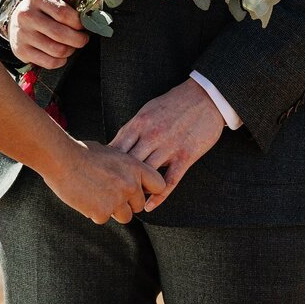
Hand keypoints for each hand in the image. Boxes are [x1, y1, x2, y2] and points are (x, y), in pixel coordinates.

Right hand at [8, 0, 88, 68]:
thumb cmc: (38, 11)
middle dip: (78, 39)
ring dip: (70, 50)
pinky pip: (49, 62)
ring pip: (57, 50)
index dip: (78, 22)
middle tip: (83, 39)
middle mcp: (27, 16)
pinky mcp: (21, 51)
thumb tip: (88, 21)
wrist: (14, 21)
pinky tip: (62, 56)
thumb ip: (65, 8)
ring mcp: (23, 35)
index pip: (63, 13)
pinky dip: (61, 61)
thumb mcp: (48, 2)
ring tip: (71, 46)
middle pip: (60, 34)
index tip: (83, 26)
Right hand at [43, 141, 166, 224]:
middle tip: (108, 194)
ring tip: (96, 197)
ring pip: (125, 216)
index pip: (159, 185)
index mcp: (135, 167)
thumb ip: (123, 167)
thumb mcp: (110, 153)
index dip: (148, 190)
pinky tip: (84, 200)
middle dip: (127, 203)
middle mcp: (131, 185)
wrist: (61, 158)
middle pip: (139, 205)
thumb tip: (128, 175)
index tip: (138, 191)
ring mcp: (118, 200)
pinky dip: (93, 212)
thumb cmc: (82, 152)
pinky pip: (103, 218)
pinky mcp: (103, 212)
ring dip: (113, 211)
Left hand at [110, 78, 224, 210]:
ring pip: (146, 174)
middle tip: (109, 195)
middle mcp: (151, 136)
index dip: (106, 165)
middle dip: (118, 180)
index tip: (99, 177)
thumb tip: (117, 144)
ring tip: (127, 203)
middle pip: (128, 164)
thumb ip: (133, 129)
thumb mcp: (147, 111)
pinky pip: (170, 181)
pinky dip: (158, 196)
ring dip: (136, 189)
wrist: (205, 97)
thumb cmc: (173, 103)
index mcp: (139, 124)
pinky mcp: (185, 156)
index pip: (116, 148)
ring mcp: (168, 147)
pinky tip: (149, 207)